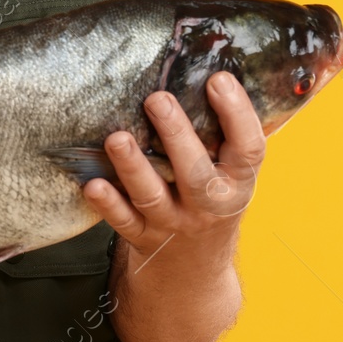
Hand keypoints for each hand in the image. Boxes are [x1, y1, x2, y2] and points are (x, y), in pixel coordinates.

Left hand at [83, 71, 265, 265]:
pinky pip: (123, 221)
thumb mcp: (230, 176)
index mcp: (238, 183)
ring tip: (116, 138)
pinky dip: (108, 204)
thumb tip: (214, 68)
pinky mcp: (143, 238)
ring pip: (153, 195)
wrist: (194, 273)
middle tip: (156, 99)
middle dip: (177, 135)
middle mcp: (210, 205)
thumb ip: (224, 136)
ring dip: (133, 167)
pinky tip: (92, 183)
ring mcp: (174, 224)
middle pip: (195, 172)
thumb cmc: (210, 203)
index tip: (218, 79)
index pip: (249, 149)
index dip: (237, 114)